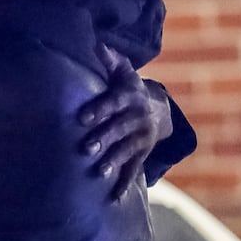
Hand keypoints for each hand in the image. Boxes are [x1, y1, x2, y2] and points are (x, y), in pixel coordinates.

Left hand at [77, 44, 168, 200]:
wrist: (159, 108)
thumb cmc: (129, 88)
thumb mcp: (123, 72)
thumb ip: (109, 60)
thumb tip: (94, 43)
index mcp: (129, 97)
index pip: (113, 102)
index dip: (99, 109)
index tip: (81, 117)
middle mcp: (137, 118)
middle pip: (119, 129)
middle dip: (104, 138)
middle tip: (86, 148)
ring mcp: (141, 138)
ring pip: (127, 150)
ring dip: (113, 161)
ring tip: (99, 172)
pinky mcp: (142, 154)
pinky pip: (134, 170)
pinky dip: (124, 184)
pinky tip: (114, 198)